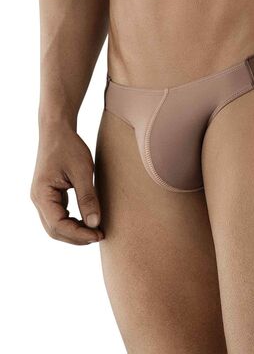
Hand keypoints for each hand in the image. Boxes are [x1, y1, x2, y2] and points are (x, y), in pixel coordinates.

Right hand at [31, 124, 102, 244]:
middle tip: (100, 236)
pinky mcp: (50, 194)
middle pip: (54, 230)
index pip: (58, 225)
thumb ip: (88, 198)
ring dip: (74, 232)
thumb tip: (94, 224)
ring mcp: (42, 198)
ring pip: (55, 225)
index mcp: (42, 195)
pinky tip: (88, 221)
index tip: (99, 235)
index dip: (78, 234)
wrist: (58, 130)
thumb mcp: (83, 172)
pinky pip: (58, 216)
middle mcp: (38, 199)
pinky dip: (72, 222)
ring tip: (96, 231)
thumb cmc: (70, 147)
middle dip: (77, 237)